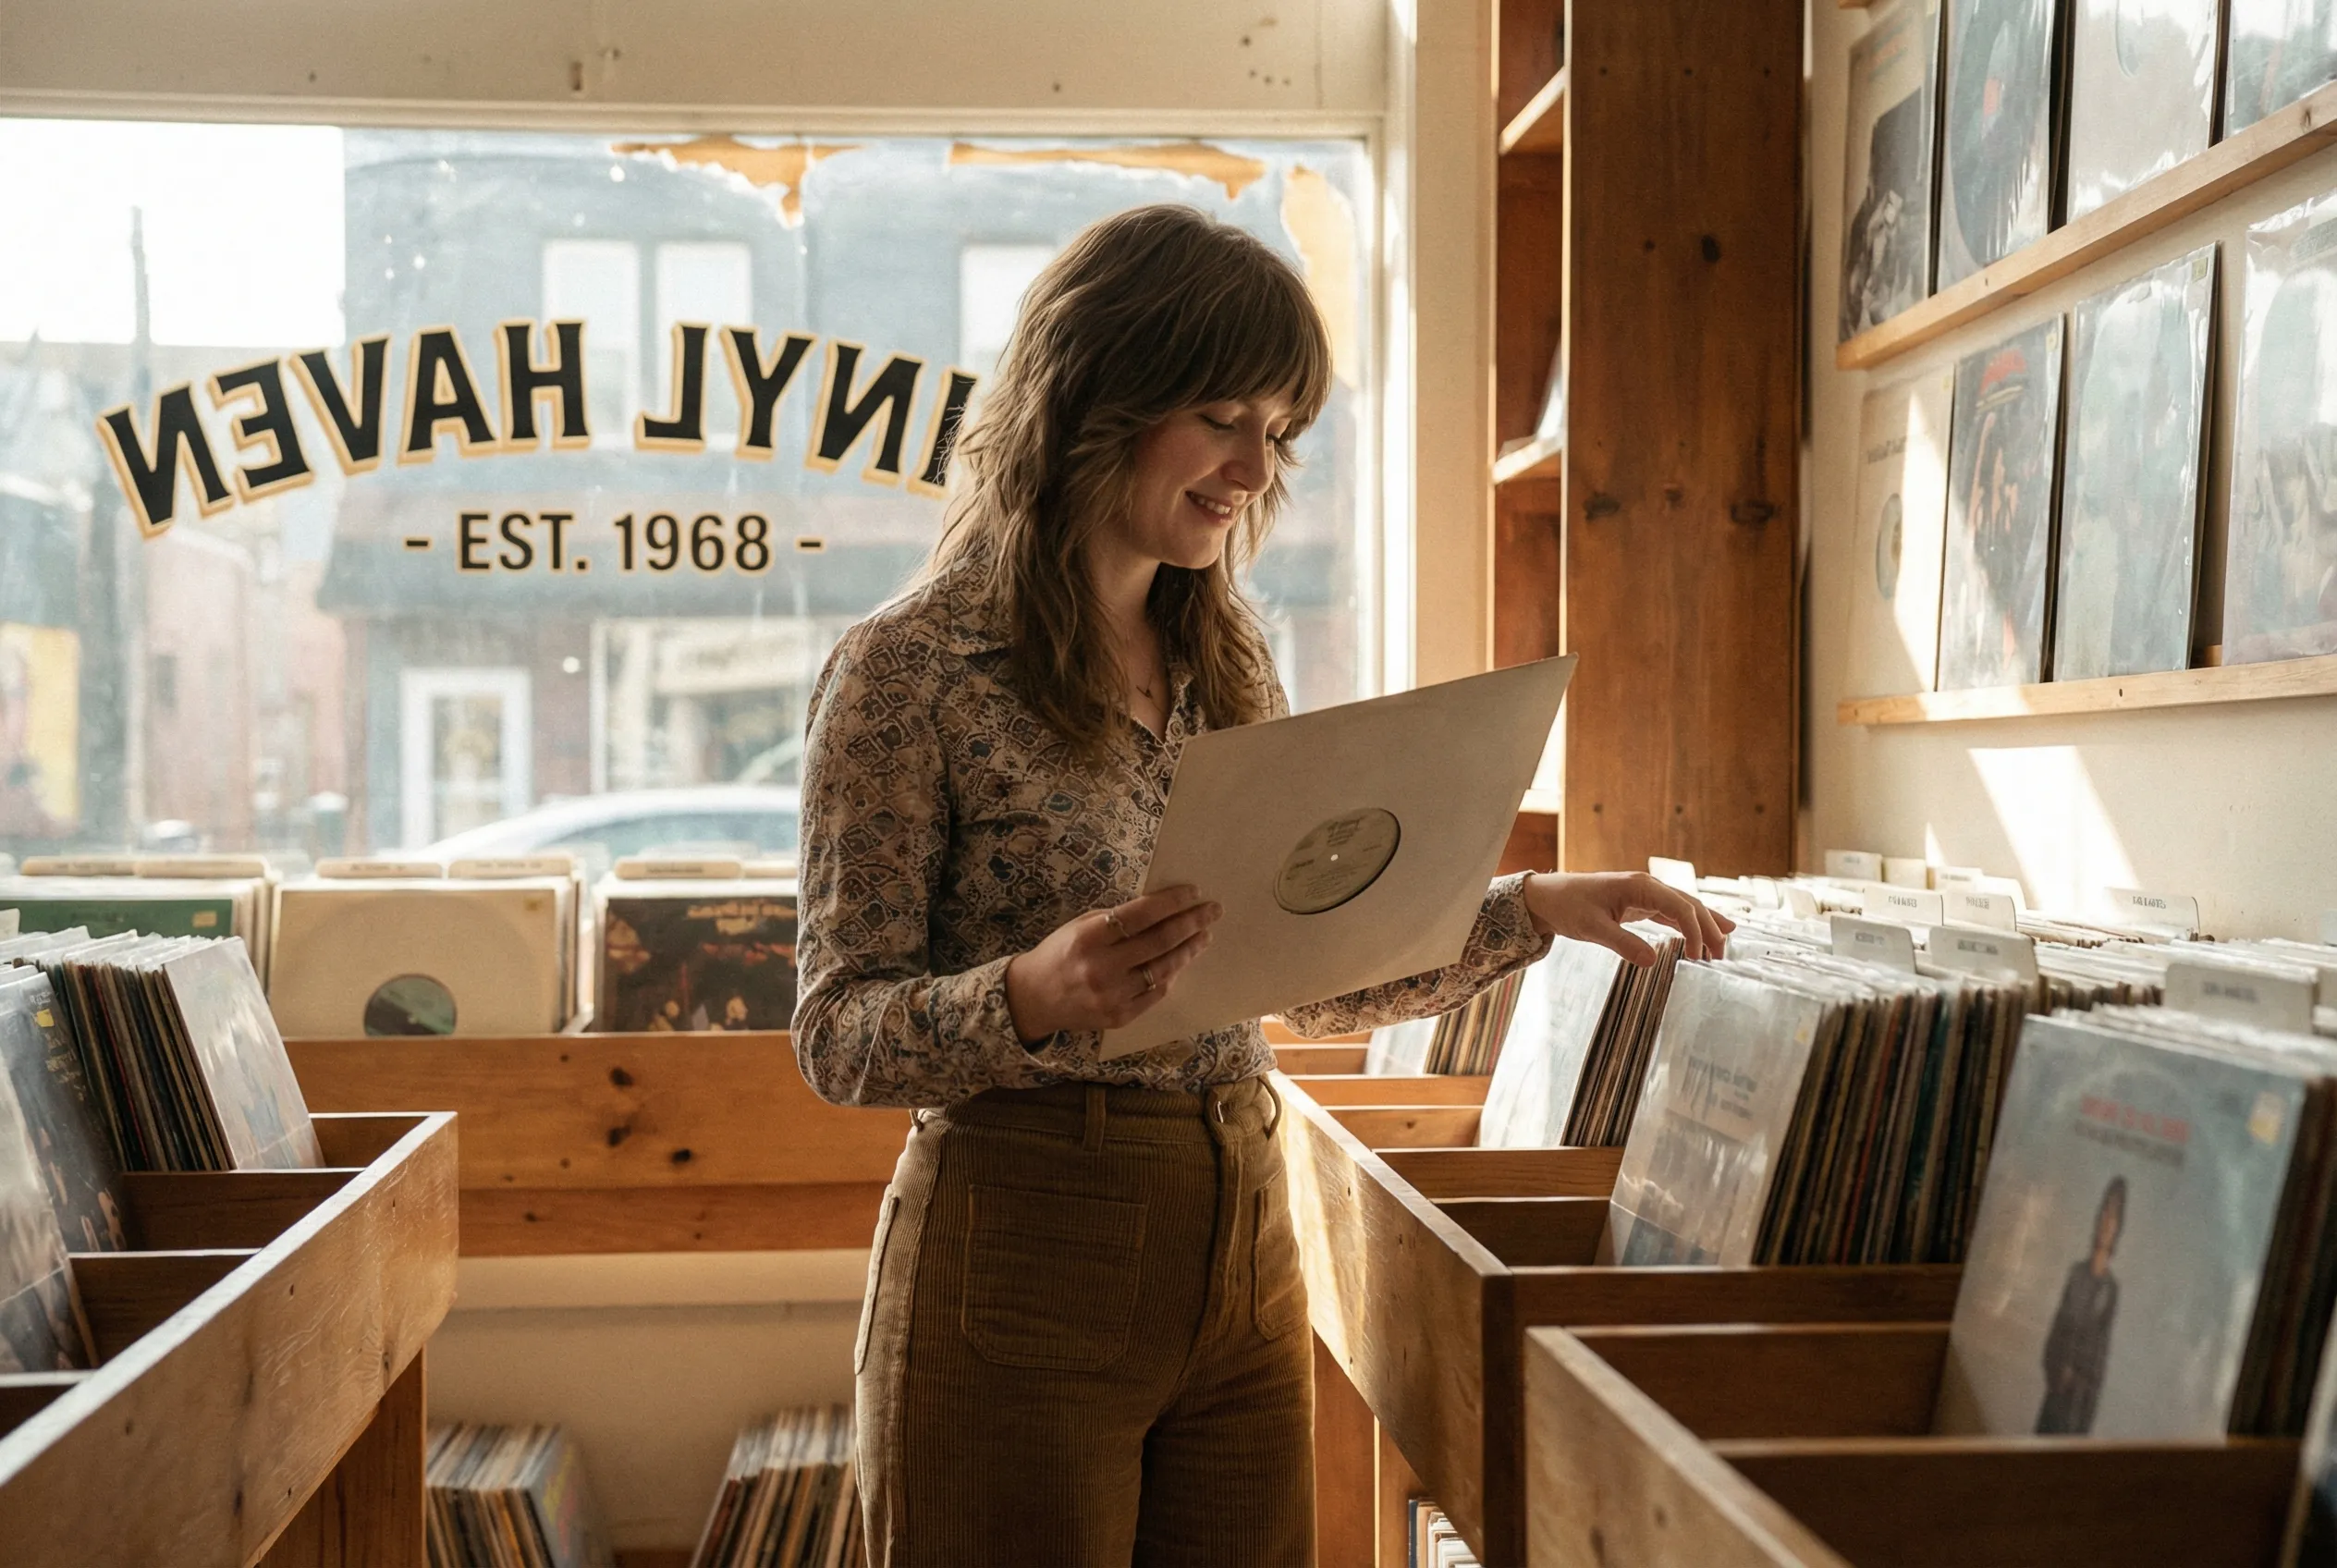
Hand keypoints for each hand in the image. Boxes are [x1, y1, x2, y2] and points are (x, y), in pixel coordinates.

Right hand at [1004, 885, 1222, 1042]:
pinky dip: (1171, 974)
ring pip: (1163, 969)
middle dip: (1192, 923)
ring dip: (1189, 950)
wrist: (1034, 998)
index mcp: (1088, 938)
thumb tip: (1162, 907)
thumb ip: (1117, 920)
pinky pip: (1156, 993)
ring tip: (1204, 935)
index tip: (1194, 893)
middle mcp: (1101, 968)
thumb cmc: (1060, 953)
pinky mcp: (1119, 1017)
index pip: (1140, 915)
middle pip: (1159, 941)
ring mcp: (1112, 996)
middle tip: (1213, 911)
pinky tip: (1181, 960)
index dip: (1171, 902)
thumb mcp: (1081, 926)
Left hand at [1521, 871, 1732, 964]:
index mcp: (1639, 886)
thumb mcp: (1592, 928)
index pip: (1680, 907)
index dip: (1695, 931)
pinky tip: (1701, 935)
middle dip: (1709, 928)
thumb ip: (1622, 943)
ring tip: (1722, 946)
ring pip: (1684, 908)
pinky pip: (1671, 913)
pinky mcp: (1639, 904)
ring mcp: (1645, 894)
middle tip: (1722, 955)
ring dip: (1703, 926)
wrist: (1548, 897)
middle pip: (1689, 905)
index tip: (1697, 956)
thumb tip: (1652, 961)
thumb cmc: (1568, 907)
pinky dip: (1688, 924)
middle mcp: (1647, 886)